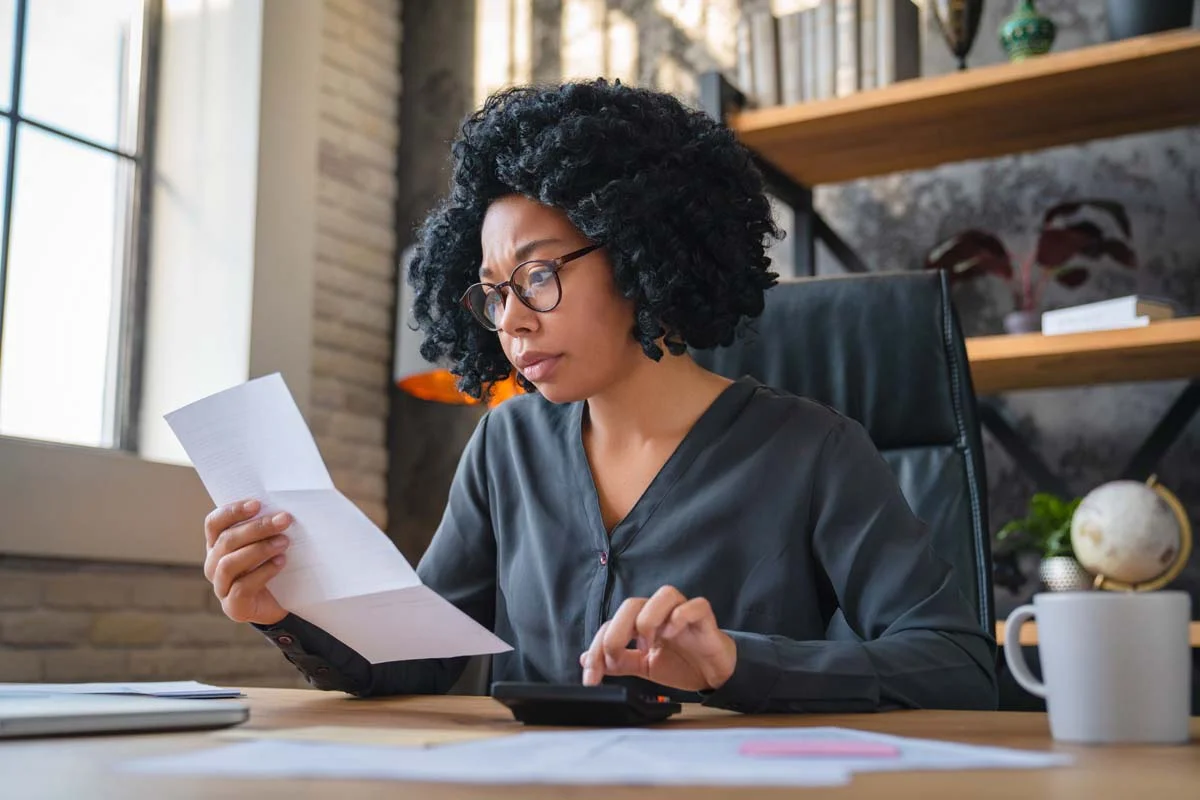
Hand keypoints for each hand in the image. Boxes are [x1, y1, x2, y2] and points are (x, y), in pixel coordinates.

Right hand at [203, 499, 291, 625]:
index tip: (257, 504)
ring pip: (229, 563)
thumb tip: (281, 509)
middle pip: (226, 541)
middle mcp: (213, 565)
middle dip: (256, 528)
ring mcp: (221, 587)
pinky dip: (263, 572)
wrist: (284, 604)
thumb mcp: (269, 543)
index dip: (232, 511)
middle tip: (284, 520)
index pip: (214, 523)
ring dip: (259, 549)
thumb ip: (266, 528)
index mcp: (217, 545)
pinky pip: (242, 587)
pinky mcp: (233, 606)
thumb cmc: (274, 566)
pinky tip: (281, 562)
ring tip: (284, 542)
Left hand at [579, 585, 736, 692]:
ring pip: (664, 595)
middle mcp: (660, 612)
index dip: (597, 648)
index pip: (612, 624)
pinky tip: (672, 634)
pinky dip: (681, 616)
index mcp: (642, 621)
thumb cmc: (682, 663)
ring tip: (647, 645)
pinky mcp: (704, 618)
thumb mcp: (644, 667)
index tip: (591, 677)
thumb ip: (619, 662)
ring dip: (649, 619)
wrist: (715, 673)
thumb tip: (585, 660)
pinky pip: (694, 605)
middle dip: (616, 631)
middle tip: (614, 656)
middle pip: (633, 604)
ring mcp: (683, 612)